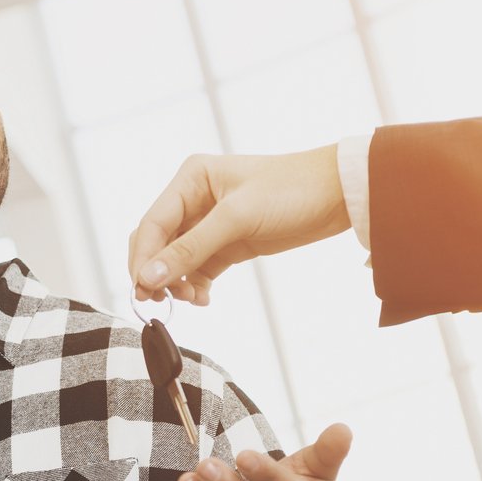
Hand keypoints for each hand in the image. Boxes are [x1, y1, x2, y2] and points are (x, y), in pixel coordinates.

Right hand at [130, 146, 348, 304]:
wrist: (338, 195)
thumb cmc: (291, 190)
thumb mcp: (237, 218)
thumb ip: (191, 248)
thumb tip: (149, 275)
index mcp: (191, 179)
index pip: (152, 223)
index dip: (142, 258)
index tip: (142, 289)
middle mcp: (194, 198)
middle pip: (157, 243)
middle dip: (156, 273)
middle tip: (160, 301)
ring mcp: (210, 222)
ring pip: (176, 260)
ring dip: (176, 283)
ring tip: (192, 299)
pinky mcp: (228, 243)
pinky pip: (198, 269)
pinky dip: (196, 285)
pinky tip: (203, 298)